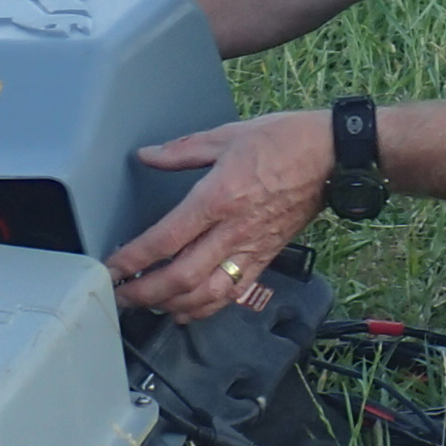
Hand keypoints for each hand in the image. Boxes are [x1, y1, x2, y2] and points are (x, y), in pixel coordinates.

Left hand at [107, 110, 336, 321]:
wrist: (333, 155)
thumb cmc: (285, 140)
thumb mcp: (228, 135)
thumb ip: (182, 150)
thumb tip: (148, 155)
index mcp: (219, 197)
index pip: (167, 239)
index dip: (135, 258)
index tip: (112, 268)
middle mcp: (233, 230)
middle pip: (182, 277)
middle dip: (146, 293)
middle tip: (120, 296)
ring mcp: (251, 248)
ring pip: (207, 293)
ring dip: (172, 305)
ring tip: (148, 306)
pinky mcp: (266, 257)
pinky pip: (233, 293)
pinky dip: (206, 308)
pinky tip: (187, 310)